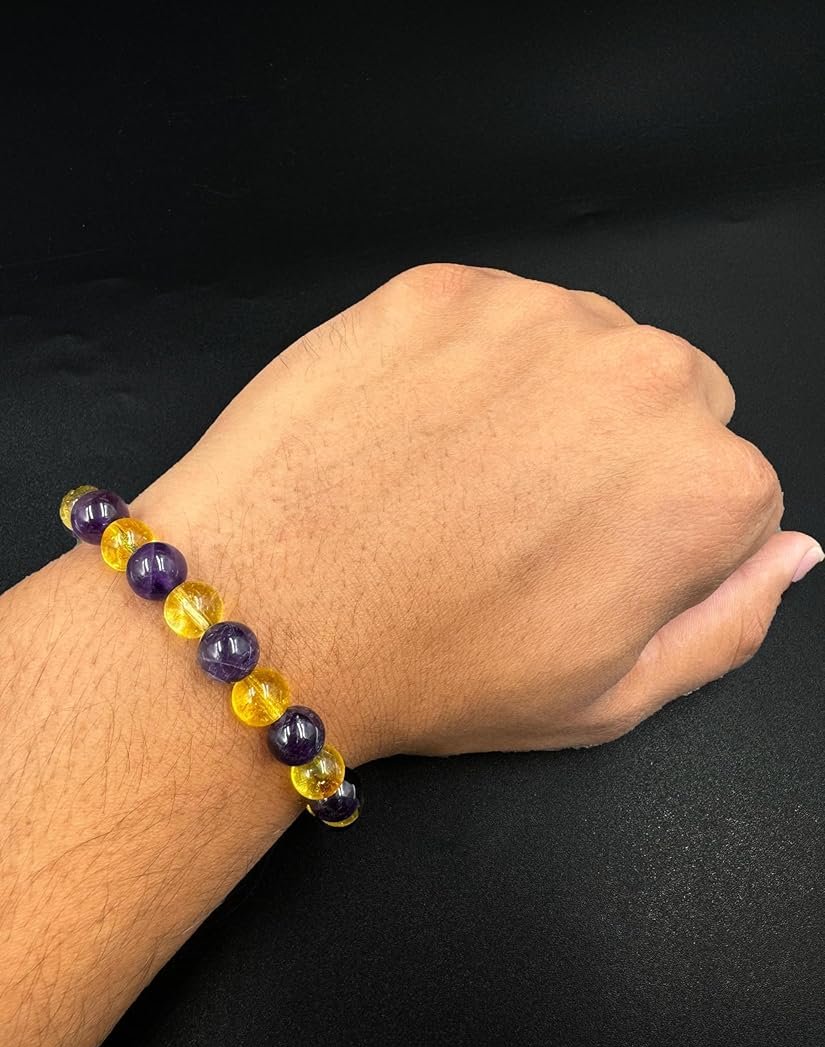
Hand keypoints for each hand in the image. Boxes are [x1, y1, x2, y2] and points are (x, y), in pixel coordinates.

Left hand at [138, 263, 820, 764]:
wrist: (272, 613)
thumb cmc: (439, 669)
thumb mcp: (610, 696)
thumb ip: (727, 622)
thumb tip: (794, 551)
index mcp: (705, 486)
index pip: (732, 487)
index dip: (656, 534)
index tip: (584, 563)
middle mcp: (643, 377)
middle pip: (672, 399)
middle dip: (618, 451)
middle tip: (520, 516)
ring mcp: (537, 316)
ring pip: (585, 345)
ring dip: (545, 396)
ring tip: (459, 472)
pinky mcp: (444, 286)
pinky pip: (493, 314)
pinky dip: (468, 361)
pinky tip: (414, 428)